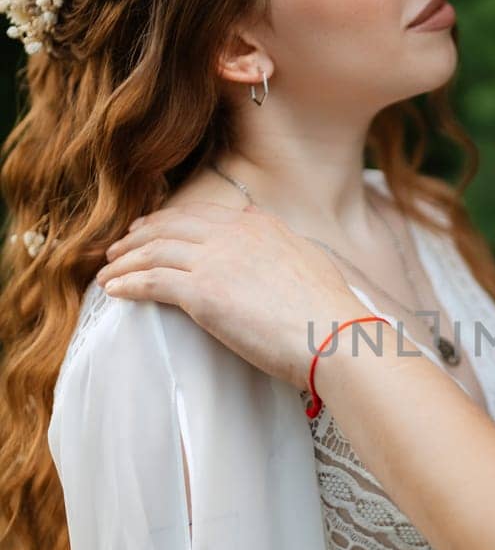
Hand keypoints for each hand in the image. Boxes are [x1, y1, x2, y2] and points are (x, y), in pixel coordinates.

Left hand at [96, 200, 373, 390]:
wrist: (333, 335)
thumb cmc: (329, 311)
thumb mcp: (308, 261)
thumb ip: (281, 245)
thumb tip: (266, 235)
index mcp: (259, 225)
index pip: (201, 215)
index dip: (169, 220)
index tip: (150, 229)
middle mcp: (233, 234)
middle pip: (170, 226)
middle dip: (138, 236)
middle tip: (118, 248)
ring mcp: (215, 260)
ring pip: (154, 252)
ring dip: (124, 261)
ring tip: (107, 272)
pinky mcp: (202, 292)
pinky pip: (151, 281)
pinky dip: (127, 283)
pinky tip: (113, 291)